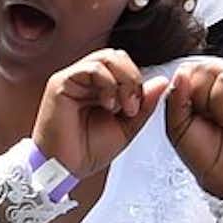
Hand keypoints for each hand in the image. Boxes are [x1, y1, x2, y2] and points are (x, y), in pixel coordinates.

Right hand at [34, 48, 163, 183]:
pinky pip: (91, 69)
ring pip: (106, 58)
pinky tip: (108, 105)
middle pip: (116, 56)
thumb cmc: (88, 150)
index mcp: (99, 87)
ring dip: (123, 82)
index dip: (138, 81)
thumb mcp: (127, 127)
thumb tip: (161, 82)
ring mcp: (72, 79)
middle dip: (133, 78)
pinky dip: (107, 85)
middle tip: (133, 106)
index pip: (123, 65)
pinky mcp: (61, 83)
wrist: (65, 167)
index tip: (140, 107)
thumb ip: (144, 105)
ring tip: (121, 108)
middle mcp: (85, 79)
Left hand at [164, 59, 222, 200]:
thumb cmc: (201, 151)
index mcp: (200, 86)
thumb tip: (181, 73)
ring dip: (221, 107)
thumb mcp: (176, 125)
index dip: (188, 88)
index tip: (192, 111)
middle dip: (204, 97)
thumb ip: (174, 97)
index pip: (192, 67)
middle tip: (209, 118)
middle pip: (211, 67)